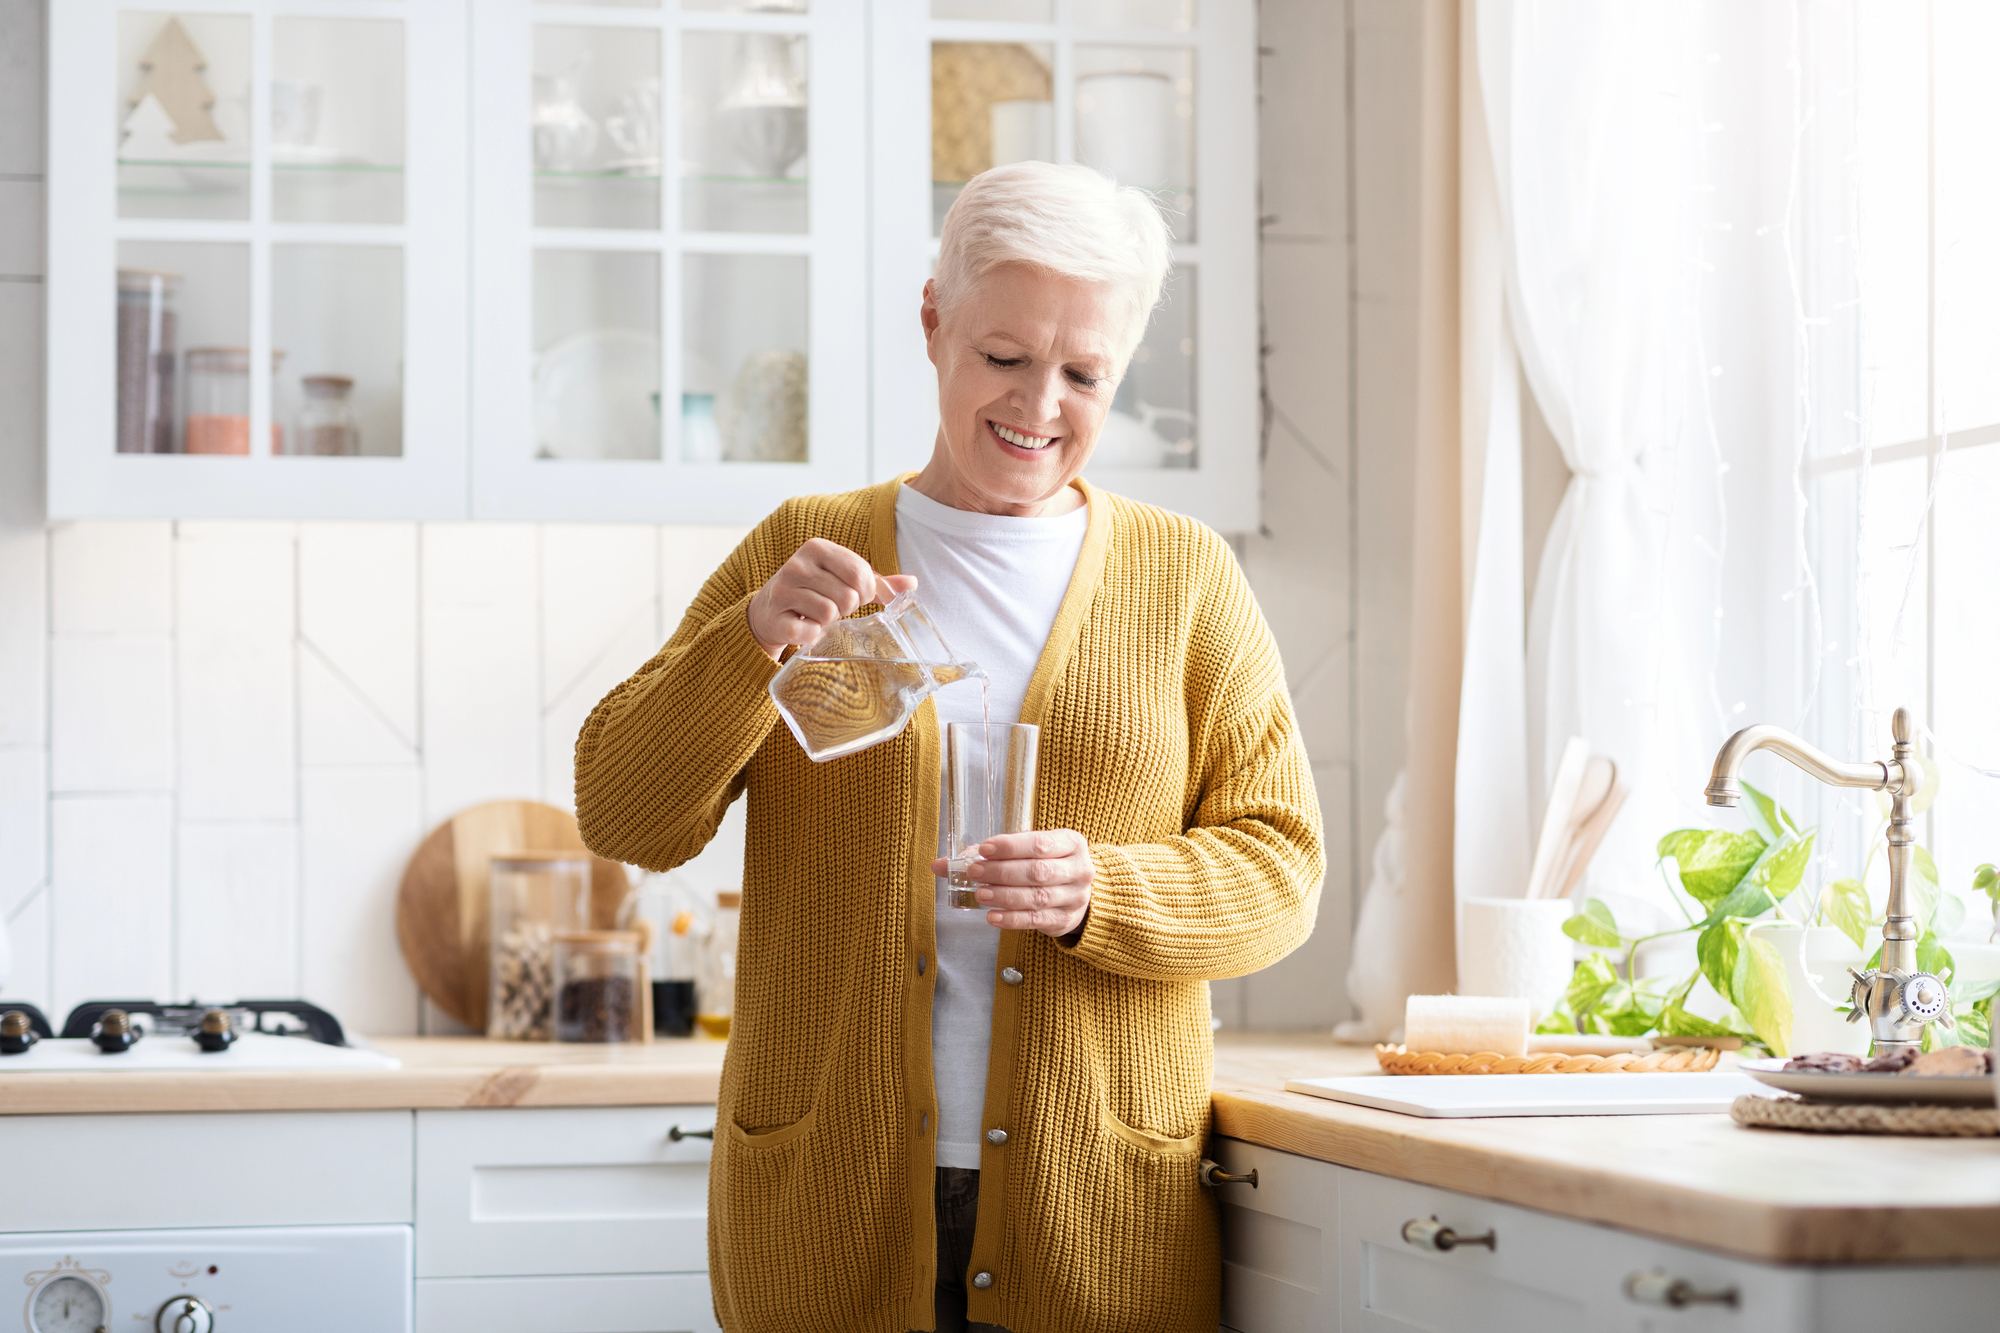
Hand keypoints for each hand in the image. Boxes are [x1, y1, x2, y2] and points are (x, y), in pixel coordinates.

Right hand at [747, 538, 916, 659]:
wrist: (768, 610)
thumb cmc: (814, 591)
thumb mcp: (842, 579)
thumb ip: (876, 581)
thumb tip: (912, 583)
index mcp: (817, 548)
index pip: (860, 572)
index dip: (866, 591)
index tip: (855, 595)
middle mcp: (798, 564)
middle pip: (848, 595)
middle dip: (847, 607)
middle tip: (833, 606)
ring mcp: (783, 590)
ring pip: (830, 613)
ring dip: (830, 621)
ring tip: (817, 615)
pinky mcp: (776, 616)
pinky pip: (810, 631)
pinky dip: (813, 635)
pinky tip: (804, 626)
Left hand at [932, 830, 1092, 937]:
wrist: (1078, 892)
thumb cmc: (1047, 864)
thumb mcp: (1028, 851)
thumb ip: (990, 854)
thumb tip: (941, 864)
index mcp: (1071, 843)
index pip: (1039, 843)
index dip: (1010, 847)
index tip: (984, 850)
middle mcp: (1078, 869)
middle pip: (1037, 871)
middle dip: (1002, 872)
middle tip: (974, 873)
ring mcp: (1075, 897)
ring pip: (1036, 897)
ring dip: (1005, 896)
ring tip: (980, 895)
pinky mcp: (1064, 920)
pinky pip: (1036, 920)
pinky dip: (1012, 919)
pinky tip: (992, 917)